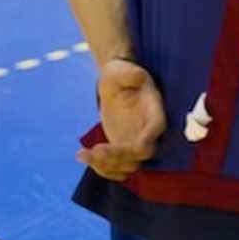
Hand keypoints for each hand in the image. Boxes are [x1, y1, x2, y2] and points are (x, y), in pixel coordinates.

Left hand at [76, 59, 163, 180]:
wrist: (115, 85)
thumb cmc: (120, 74)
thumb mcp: (123, 71)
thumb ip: (130, 73)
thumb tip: (137, 77)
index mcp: (154, 110)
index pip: (156, 129)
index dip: (146, 141)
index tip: (129, 147)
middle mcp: (148, 131)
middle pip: (141, 154)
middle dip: (119, 156)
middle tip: (95, 150)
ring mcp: (135, 142)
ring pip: (128, 167)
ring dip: (106, 166)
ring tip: (83, 155)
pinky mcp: (122, 150)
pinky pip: (116, 168)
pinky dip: (100, 168)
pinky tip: (82, 156)